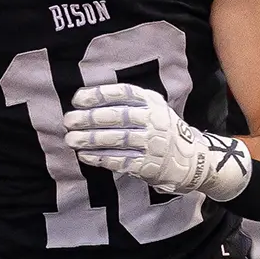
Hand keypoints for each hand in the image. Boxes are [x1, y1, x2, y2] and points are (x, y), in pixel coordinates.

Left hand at [63, 82, 251, 200]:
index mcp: (151, 102)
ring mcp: (152, 143)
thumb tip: (86, 101)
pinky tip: (85, 156)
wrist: (191, 159)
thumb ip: (127, 102)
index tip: (77, 99)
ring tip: (71, 139)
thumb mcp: (152, 108)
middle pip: (118, 116)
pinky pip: (121, 160)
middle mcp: (153, 120)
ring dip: (91, 140)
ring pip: (117, 139)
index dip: (99, 95)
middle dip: (89, 118)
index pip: (123, 93)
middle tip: (68, 121)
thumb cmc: (161, 130)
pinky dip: (101, 158)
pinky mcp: (149, 165)